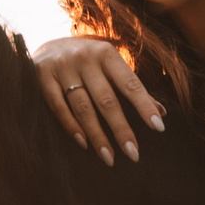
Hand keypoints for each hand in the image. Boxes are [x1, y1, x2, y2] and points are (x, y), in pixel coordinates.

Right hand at [34, 36, 166, 165]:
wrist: (46, 46)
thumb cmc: (88, 62)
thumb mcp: (109, 67)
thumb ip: (132, 87)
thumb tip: (162, 112)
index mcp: (107, 54)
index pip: (130, 84)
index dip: (144, 106)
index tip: (158, 127)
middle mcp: (85, 58)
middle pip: (106, 100)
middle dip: (121, 129)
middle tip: (133, 154)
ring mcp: (63, 67)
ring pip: (83, 107)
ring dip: (97, 136)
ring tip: (109, 158)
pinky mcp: (42, 76)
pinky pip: (58, 107)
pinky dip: (71, 126)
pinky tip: (84, 144)